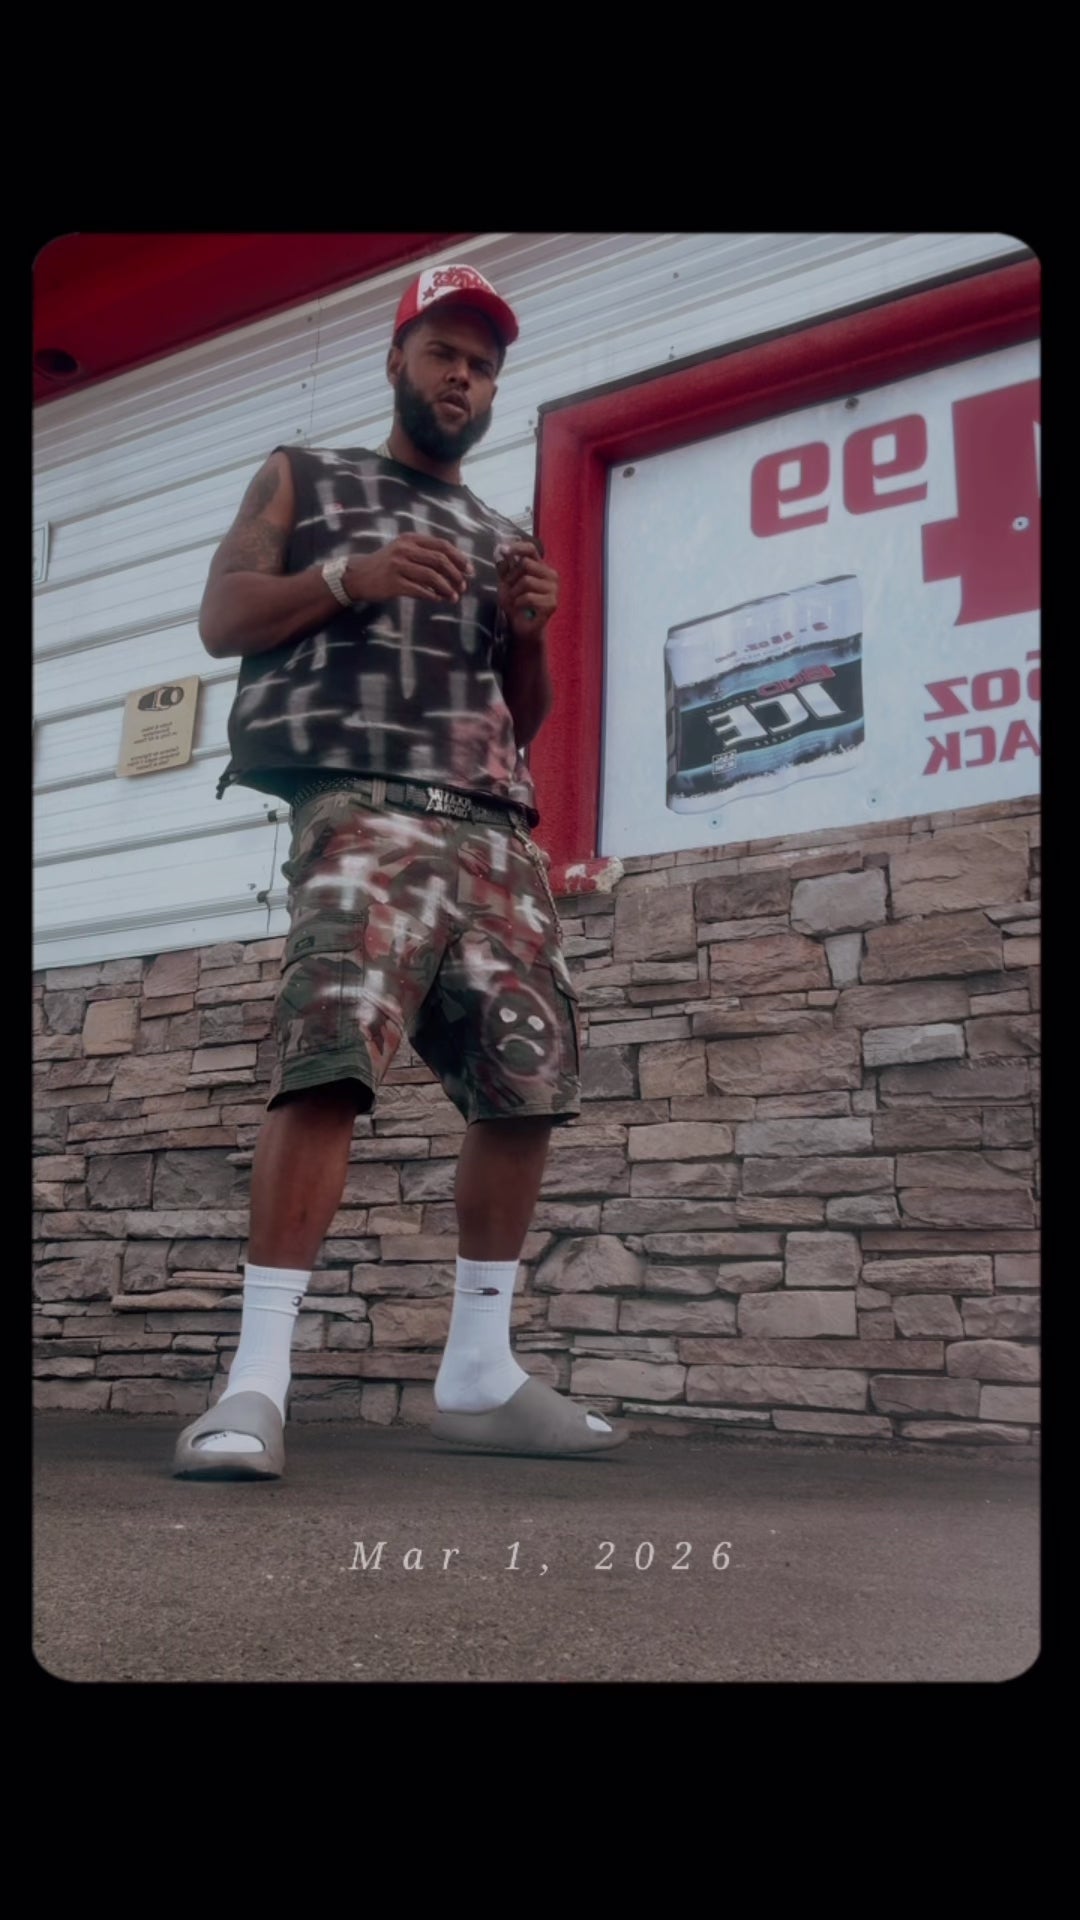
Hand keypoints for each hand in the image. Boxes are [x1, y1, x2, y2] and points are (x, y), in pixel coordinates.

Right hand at [345, 534, 474, 604]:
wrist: (358, 576)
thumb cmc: (386, 564)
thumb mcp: (403, 550)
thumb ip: (425, 553)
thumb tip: (455, 565)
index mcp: (411, 539)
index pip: (442, 545)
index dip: (459, 558)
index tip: (469, 570)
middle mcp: (405, 549)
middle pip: (440, 560)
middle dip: (456, 574)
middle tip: (464, 586)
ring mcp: (398, 566)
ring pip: (432, 576)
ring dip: (447, 588)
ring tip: (454, 596)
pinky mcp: (394, 583)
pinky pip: (420, 590)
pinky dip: (433, 596)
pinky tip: (439, 600)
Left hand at [495, 540, 558, 639]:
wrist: (521, 627)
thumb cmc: (515, 604)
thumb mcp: (506, 583)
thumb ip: (505, 567)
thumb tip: (500, 549)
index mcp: (540, 567)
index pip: (531, 549)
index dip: (517, 547)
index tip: (504, 550)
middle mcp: (550, 575)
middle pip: (526, 564)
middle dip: (512, 577)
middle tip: (509, 590)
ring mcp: (553, 589)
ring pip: (526, 580)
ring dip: (514, 592)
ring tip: (514, 601)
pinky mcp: (552, 604)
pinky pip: (529, 597)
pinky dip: (519, 603)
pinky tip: (521, 608)